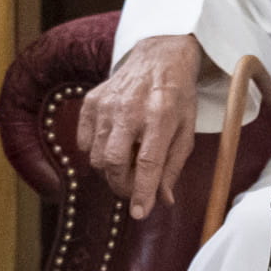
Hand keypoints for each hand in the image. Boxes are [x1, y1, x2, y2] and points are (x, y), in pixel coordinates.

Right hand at [77, 34, 227, 220]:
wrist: (158, 57)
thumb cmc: (177, 97)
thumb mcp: (187, 130)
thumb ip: (174, 166)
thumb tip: (162, 200)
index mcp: (161, 116)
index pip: (147, 162)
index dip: (142, 191)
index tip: (139, 213)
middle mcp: (130, 109)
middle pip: (114, 162)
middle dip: (122, 185)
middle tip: (132, 189)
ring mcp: (106, 104)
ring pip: (96, 157)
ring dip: (110, 171)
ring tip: (126, 161)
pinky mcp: (91, 101)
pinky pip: (83, 142)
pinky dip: (95, 152)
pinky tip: (112, 144)